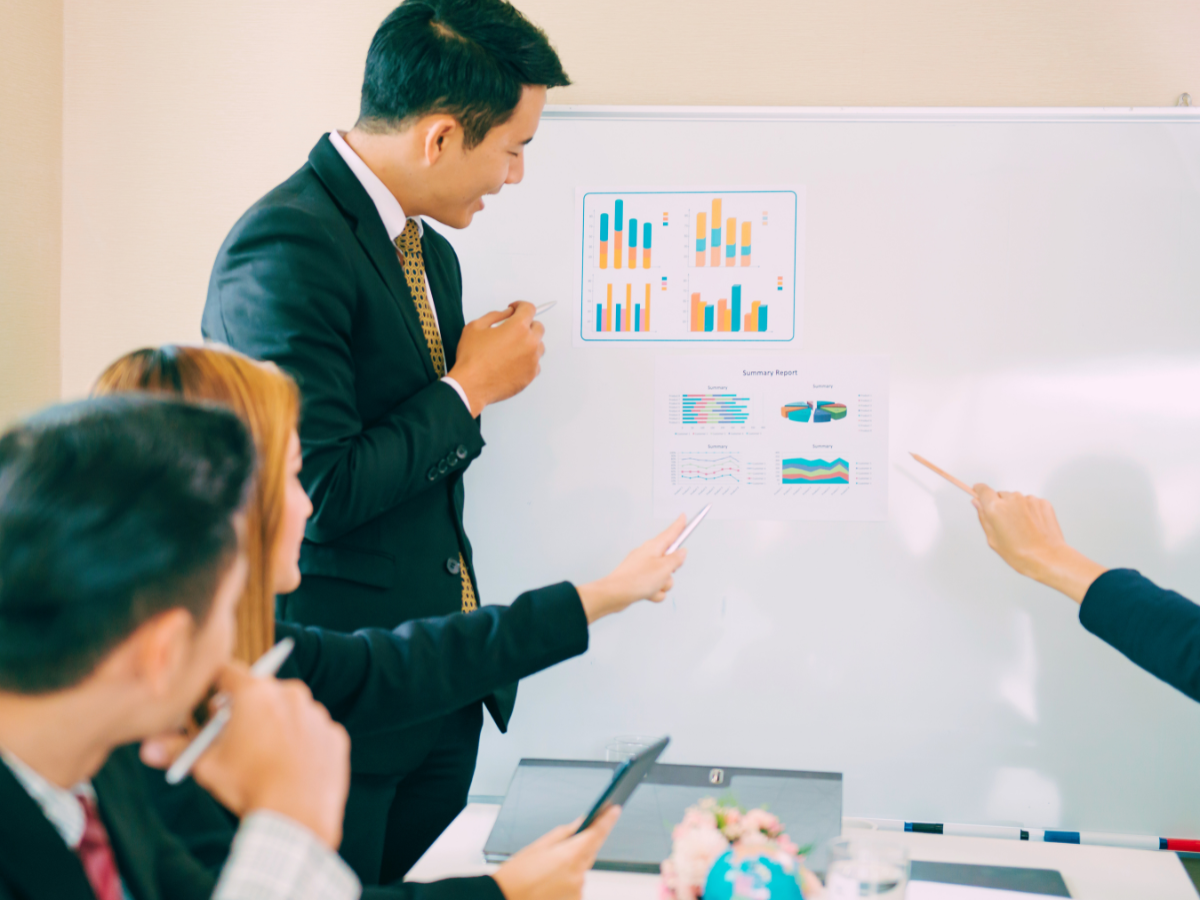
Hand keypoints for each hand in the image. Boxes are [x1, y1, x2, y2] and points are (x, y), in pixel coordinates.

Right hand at [140, 664, 349, 849]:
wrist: (296, 815)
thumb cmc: (248, 785)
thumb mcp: (207, 766)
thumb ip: (177, 749)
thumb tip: (146, 749)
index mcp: (256, 693)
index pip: (228, 672)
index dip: (215, 684)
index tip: (210, 699)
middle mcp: (290, 694)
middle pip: (261, 691)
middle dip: (246, 709)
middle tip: (234, 735)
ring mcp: (317, 714)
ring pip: (290, 711)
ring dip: (276, 725)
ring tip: (263, 756)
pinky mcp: (334, 736)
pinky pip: (314, 733)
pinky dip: (303, 744)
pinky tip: (291, 766)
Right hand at [448, 302, 544, 415]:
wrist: (471, 386)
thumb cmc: (471, 358)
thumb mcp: (476, 327)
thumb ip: (495, 315)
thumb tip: (507, 313)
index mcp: (517, 328)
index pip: (529, 309)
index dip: (520, 306)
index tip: (515, 309)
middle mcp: (529, 343)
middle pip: (538, 327)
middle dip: (526, 325)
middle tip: (512, 329)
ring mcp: (532, 360)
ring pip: (538, 346)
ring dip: (528, 343)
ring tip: (511, 348)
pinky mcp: (531, 375)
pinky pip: (535, 363)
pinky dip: (527, 360)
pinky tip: (511, 362)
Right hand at [492, 807, 619, 899]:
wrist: (504, 899)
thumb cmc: (517, 875)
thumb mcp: (538, 846)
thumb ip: (564, 833)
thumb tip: (580, 823)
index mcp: (569, 856)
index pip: (596, 834)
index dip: (608, 820)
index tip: (615, 810)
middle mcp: (578, 875)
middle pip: (590, 852)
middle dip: (584, 844)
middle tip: (567, 843)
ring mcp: (577, 891)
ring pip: (581, 870)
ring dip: (572, 865)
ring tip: (548, 870)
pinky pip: (576, 885)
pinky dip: (568, 880)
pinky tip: (550, 881)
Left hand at [576, 515, 687, 622]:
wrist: (615, 594)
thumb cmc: (636, 579)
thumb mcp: (664, 568)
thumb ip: (676, 559)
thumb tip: (682, 552)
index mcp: (654, 547)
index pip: (671, 532)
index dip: (679, 525)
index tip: (684, 517)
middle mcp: (648, 555)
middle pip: (670, 560)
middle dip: (671, 571)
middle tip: (665, 574)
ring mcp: (644, 568)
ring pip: (664, 576)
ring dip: (662, 585)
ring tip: (653, 586)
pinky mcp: (640, 580)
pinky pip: (655, 587)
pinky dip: (654, 592)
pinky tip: (647, 594)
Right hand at [972, 484, 1105, 602]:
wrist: (1048, 558)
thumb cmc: (1021, 554)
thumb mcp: (993, 539)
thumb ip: (983, 517)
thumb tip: (978, 504)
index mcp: (996, 508)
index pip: (983, 490)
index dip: (979, 491)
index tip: (978, 492)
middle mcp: (1013, 499)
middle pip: (1000, 495)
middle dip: (1000, 505)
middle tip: (1005, 524)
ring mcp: (1029, 500)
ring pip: (1016, 499)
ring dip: (1016, 508)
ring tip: (1022, 528)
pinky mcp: (1043, 503)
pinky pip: (1030, 503)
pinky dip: (1029, 511)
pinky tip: (1032, 526)